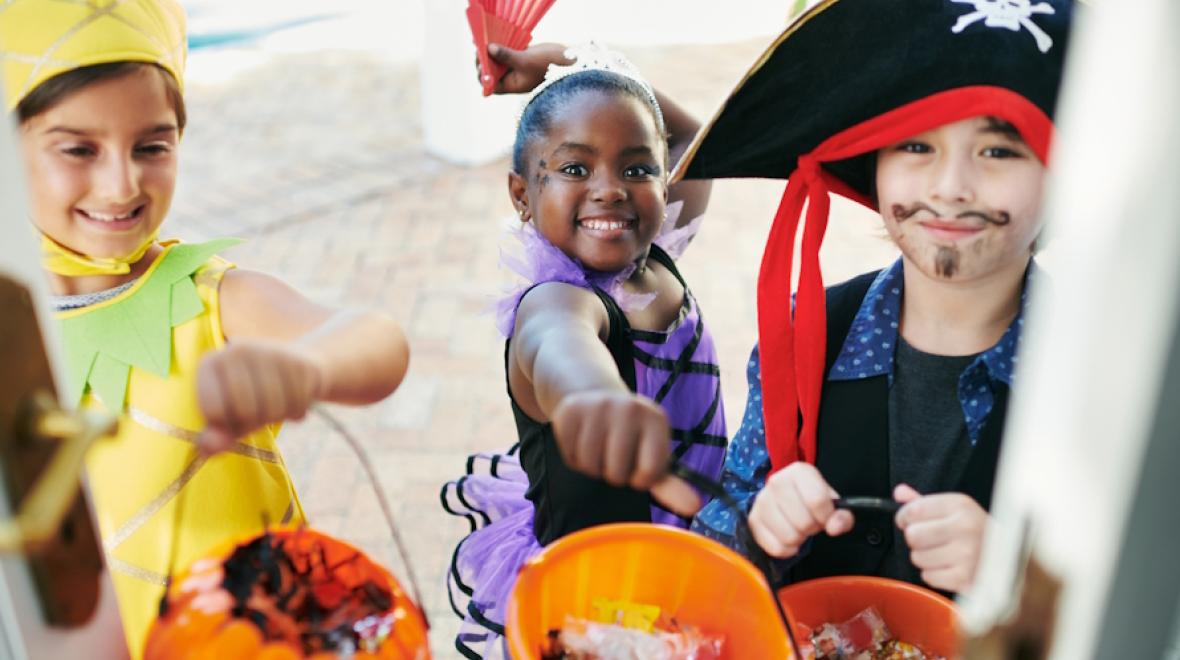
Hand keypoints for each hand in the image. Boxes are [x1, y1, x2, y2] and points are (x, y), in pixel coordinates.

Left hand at [196, 340, 323, 453]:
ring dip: (278, 418)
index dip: (227, 425)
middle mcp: (236, 351)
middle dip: (255, 422)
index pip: (214, 412)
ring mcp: (268, 353)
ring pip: (273, 410)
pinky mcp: (297, 362)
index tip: (234, 416)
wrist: (297, 365)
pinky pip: (297, 405)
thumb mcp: (230, 417)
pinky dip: (296, 412)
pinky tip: (293, 398)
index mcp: (211, 364)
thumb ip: (216, 436)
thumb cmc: (254, 396)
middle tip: (259, 411)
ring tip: (276, 404)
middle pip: (245, 412)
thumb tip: (208, 450)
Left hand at [484, 42, 572, 94]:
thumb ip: (506, 56)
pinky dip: (501, 42)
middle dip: (485, 57)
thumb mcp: (525, 61)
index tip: (480, 57)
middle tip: (480, 44)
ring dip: (492, 48)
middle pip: (491, 68)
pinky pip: (506, 48)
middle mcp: (511, 77)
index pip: (489, 82)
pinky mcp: (520, 54)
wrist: (568, 60)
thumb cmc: (548, 66)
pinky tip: (495, 33)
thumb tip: (488, 49)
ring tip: (485, 36)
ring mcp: (515, 65)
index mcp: (510, 85)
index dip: (481, 71)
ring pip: (497, 57)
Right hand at [550, 391, 698, 515]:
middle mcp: (629, 409)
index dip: (640, 479)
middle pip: (616, 473)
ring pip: (590, 466)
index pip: (650, 473)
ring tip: (598, 447)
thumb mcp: (653, 454)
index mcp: (655, 420)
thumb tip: (694, 507)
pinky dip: (574, 458)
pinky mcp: (571, 410)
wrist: (596, 396)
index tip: (638, 466)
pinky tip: (582, 440)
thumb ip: (671, 484)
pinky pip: (570, 456)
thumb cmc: (630, 436)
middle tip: (614, 455)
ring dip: (593, 466)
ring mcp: (598, 407)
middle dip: (613, 474)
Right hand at [748, 462, 853, 557]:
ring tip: (798, 527)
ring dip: (799, 538)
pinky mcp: (753, 521)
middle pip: (803, 522)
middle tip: (810, 521)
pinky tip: (787, 537)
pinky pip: (776, 548)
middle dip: (812, 527)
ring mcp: (761, 502)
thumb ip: (841, 515)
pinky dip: (786, 549)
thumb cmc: (811, 499)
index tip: (826, 517)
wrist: (787, 498)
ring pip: (789, 537)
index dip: (827, 516)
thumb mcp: (832, 502)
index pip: (817, 501)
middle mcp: (776, 482)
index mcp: (799, 472)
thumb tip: (835, 527)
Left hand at [894, 484, 988, 591]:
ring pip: (917, 557)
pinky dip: (934, 575)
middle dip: (916, 540)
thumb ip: (924, 502)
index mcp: (961, 505)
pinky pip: (928, 576)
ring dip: (925, 559)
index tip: (908, 521)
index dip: (904, 517)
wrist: (1010, 562)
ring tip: (944, 555)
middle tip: (930, 541)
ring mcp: (967, 554)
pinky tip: (950, 568)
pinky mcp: (965, 578)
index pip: (914, 510)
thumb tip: (899, 492)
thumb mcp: (955, 510)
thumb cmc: (977, 533)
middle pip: (912, 535)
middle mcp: (965, 527)